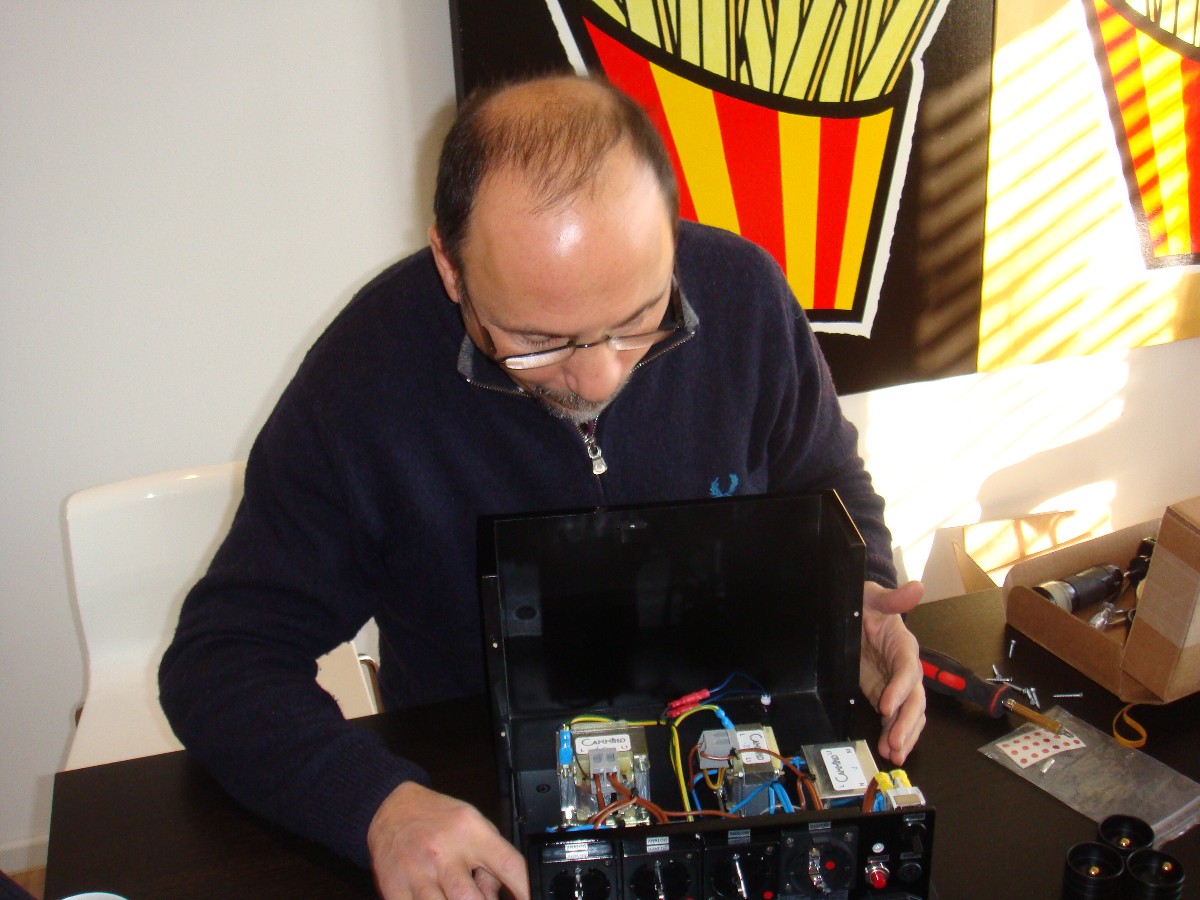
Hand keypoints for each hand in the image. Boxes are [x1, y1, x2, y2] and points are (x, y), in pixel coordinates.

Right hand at [368, 781, 529, 899]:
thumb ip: (490, 860)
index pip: (508, 865)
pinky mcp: (395, 887)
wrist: (391, 807)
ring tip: (456, 897)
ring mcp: (418, 871)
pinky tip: (435, 898)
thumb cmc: (438, 818)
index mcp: (471, 832)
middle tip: (480, 899)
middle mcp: (445, 851)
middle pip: (471, 899)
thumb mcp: (473, 825)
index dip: (524, 890)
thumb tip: (496, 896)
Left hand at [860, 581, 925, 765]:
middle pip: (914, 699)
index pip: (908, 671)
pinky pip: (894, 717)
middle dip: (906, 723)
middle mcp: (906, 669)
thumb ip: (893, 598)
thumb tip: (916, 587)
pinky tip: (888, 749)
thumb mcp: (874, 596)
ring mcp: (896, 684)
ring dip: (903, 734)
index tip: (886, 705)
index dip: (900, 689)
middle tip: (894, 743)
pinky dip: (893, 733)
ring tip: (894, 753)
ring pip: (909, 714)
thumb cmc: (866, 603)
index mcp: (905, 646)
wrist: (856, 612)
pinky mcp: (885, 693)